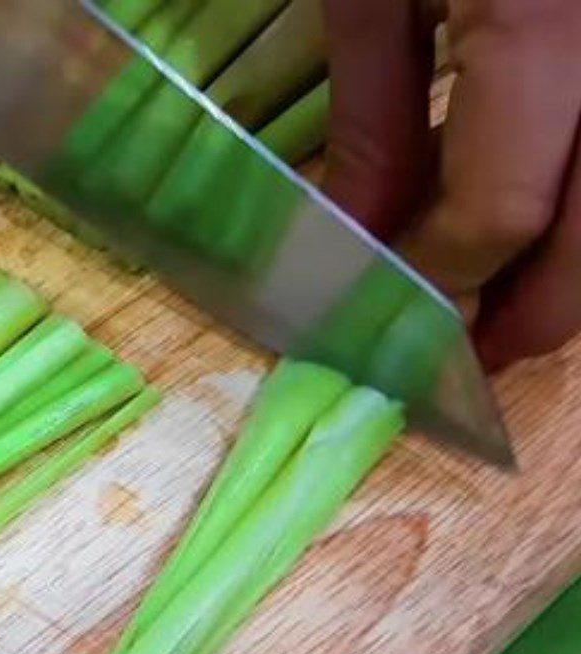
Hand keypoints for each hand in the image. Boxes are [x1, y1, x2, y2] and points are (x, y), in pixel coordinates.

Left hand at [322, 0, 580, 371]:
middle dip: (532, 313)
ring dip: (562, 273)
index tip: (388, 316)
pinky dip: (572, 217)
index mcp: (544, 17)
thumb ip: (375, 119)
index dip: (440, 278)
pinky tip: (530, 228)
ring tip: (501, 302)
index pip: (498, 209)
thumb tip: (361, 242)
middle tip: (469, 354)